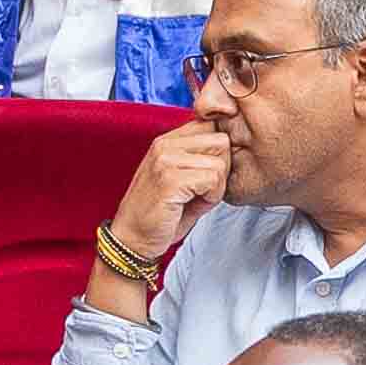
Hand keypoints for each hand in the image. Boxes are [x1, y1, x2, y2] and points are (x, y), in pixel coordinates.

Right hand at [102, 112, 239, 270]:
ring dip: (217, 185)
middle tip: (204, 189)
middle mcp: (164, 144)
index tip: (209, 173)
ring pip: (220, 161)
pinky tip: (194, 204)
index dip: (220, 152)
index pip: (212, 125)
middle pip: (221, 140)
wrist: (133, 239)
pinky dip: (212, 197)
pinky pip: (213, 179)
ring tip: (197, 197)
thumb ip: (203, 160)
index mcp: (167, 140)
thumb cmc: (161, 213)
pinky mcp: (170, 179)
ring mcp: (166, 160)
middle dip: (222, 168)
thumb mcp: (184, 178)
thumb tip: (232, 147)